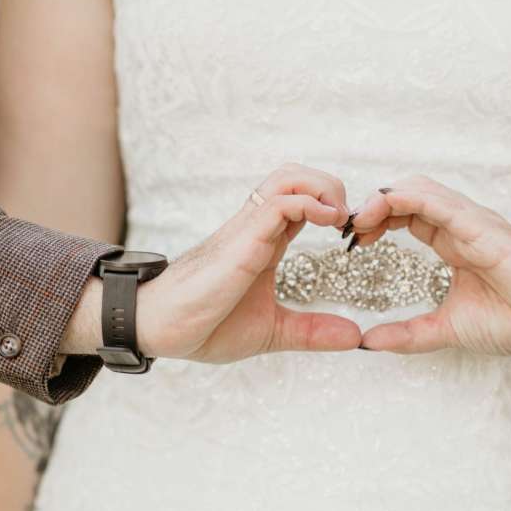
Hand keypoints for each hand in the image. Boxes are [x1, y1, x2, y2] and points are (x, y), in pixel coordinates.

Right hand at [136, 164, 360, 362]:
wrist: (156, 329)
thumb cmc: (204, 324)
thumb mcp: (272, 330)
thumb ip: (311, 331)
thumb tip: (354, 336)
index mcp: (265, 242)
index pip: (302, 199)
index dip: (333, 205)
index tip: (353, 235)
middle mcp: (256, 227)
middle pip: (295, 175)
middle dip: (332, 185)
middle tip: (350, 222)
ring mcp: (248, 230)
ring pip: (287, 177)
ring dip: (323, 187)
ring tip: (341, 219)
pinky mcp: (241, 242)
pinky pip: (278, 204)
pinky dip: (310, 204)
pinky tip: (329, 223)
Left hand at [349, 176, 510, 354]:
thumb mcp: (447, 329)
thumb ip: (409, 334)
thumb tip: (367, 342)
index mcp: (452, 242)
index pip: (405, 215)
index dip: (374, 221)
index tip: (350, 241)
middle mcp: (461, 225)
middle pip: (406, 195)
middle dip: (372, 205)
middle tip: (347, 229)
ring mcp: (473, 223)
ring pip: (420, 189)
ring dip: (383, 198)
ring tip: (359, 219)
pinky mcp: (484, 229)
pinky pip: (441, 204)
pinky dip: (409, 199)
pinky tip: (385, 207)